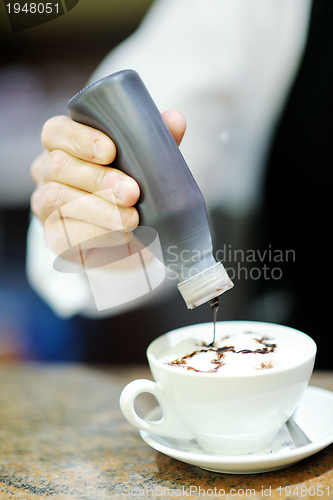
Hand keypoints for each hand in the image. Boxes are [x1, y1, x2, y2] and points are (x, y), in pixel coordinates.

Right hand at [30, 111, 185, 267]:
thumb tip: (176, 120)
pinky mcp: (52, 235)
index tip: (110, 151)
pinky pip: (64, 234)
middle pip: (59, 165)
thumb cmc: (128, 188)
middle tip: (132, 192)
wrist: (126, 235)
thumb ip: (153, 141)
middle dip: (98, 178)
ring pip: (58, 200)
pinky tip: (122, 235)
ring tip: (131, 219)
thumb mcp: (142, 164)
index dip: (80, 138)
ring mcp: (44, 204)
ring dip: (99, 209)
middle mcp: (47, 170)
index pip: (57, 131)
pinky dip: (98, 234)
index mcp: (64, 144)